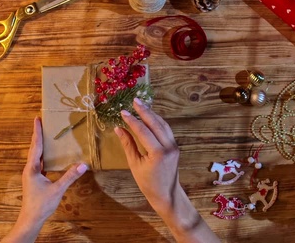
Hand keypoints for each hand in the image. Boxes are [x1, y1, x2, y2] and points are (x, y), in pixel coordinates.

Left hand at [2, 117, 86, 242]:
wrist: (31, 219)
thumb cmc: (41, 204)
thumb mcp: (57, 189)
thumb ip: (70, 176)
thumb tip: (83, 164)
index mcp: (32, 168)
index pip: (35, 146)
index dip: (37, 132)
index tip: (37, 119)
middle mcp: (29, 168)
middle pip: (34, 148)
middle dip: (37, 135)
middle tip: (41, 122)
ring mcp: (31, 174)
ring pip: (36, 155)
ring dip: (40, 144)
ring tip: (46, 135)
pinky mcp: (34, 179)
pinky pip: (39, 163)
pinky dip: (44, 155)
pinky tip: (49, 155)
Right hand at [115, 99, 219, 242]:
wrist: (166, 194)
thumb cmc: (148, 183)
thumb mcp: (135, 164)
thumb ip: (128, 144)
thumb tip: (119, 128)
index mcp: (157, 152)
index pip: (143, 131)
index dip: (132, 120)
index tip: (122, 111)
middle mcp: (168, 146)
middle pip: (155, 123)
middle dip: (144, 111)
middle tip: (134, 100)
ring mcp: (173, 145)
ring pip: (163, 124)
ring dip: (152, 114)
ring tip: (141, 105)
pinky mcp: (174, 146)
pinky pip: (166, 129)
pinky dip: (157, 121)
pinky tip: (150, 116)